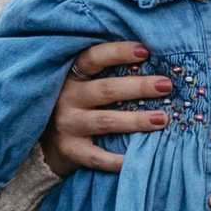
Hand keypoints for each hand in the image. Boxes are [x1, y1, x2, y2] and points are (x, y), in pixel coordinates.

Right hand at [42, 36, 171, 178]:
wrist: (44, 143)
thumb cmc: (76, 105)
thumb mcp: (82, 84)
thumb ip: (106, 72)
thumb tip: (151, 59)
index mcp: (71, 76)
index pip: (93, 58)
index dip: (118, 52)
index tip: (145, 51)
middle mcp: (66, 98)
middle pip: (106, 90)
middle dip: (139, 87)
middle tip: (166, 85)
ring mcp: (67, 125)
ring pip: (106, 121)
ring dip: (136, 120)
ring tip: (163, 119)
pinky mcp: (70, 151)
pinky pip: (98, 157)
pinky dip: (119, 159)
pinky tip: (140, 156)